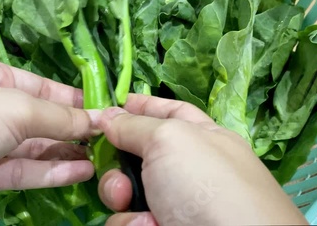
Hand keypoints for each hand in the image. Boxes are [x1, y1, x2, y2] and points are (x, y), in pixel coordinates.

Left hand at [0, 55, 96, 224]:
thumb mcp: (14, 108)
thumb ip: (58, 117)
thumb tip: (98, 120)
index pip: (43, 87)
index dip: (76, 100)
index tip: (109, 113)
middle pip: (40, 118)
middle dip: (74, 129)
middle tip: (111, 140)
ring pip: (33, 149)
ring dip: (66, 153)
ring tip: (103, 159)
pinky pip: (20, 172)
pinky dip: (50, 172)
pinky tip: (81, 172)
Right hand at [94, 96, 307, 225]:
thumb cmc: (207, 184)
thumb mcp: (171, 140)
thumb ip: (136, 125)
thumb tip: (109, 114)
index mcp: (201, 137)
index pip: (169, 113)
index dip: (143, 106)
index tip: (114, 103)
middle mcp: (187, 170)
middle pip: (139, 154)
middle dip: (118, 158)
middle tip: (110, 162)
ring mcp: (175, 204)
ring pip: (128, 190)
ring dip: (118, 193)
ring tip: (125, 200)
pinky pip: (131, 220)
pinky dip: (132, 223)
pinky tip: (148, 225)